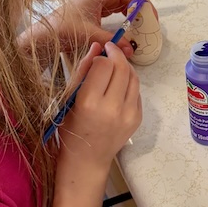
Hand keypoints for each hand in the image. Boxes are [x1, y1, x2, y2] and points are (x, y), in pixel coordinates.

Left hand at [21, 0, 164, 60]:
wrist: (47, 34)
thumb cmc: (62, 28)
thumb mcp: (87, 34)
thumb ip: (110, 40)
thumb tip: (131, 49)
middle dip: (145, 7)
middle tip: (151, 25)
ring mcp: (103, 2)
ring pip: (129, 4)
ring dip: (138, 15)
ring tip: (142, 31)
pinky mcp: (102, 12)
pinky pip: (122, 12)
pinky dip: (130, 20)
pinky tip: (131, 32)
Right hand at [58, 42, 141, 170]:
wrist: (87, 159)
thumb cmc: (71, 128)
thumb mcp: (70, 99)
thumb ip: (83, 71)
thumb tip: (97, 47)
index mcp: (90, 103)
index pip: (104, 65)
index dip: (101, 56)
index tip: (98, 54)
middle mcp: (112, 108)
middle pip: (122, 68)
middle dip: (116, 55)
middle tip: (109, 51)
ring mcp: (128, 115)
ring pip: (134, 78)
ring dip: (125, 67)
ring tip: (115, 66)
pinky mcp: (137, 119)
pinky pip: (137, 92)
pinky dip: (129, 83)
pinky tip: (118, 85)